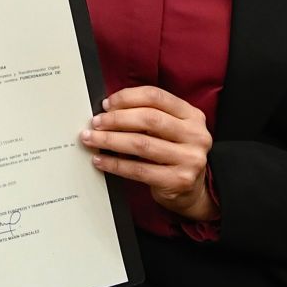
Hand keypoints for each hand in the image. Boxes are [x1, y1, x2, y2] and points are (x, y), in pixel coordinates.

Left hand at [80, 85, 217, 221]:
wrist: (192, 190)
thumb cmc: (172, 152)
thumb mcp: (169, 128)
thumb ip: (147, 115)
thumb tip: (107, 109)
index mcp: (192, 115)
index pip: (156, 96)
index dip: (127, 97)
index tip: (106, 104)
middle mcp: (195, 135)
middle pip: (149, 119)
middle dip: (116, 119)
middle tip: (95, 123)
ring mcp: (189, 159)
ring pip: (141, 144)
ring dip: (110, 140)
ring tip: (91, 139)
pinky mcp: (178, 180)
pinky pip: (138, 170)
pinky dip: (115, 164)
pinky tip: (100, 160)